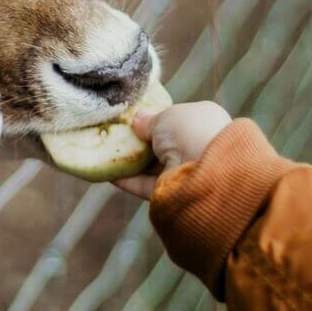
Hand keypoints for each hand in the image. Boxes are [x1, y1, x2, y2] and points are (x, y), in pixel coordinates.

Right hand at [114, 101, 231, 198]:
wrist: (207, 171)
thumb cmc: (190, 131)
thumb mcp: (165, 116)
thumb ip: (149, 120)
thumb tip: (137, 120)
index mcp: (204, 122)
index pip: (177, 121)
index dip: (156, 120)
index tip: (133, 120)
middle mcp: (197, 147)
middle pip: (162, 145)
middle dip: (139, 142)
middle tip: (113, 135)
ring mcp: (186, 172)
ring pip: (152, 166)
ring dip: (130, 161)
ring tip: (104, 152)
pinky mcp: (173, 194)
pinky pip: (146, 185)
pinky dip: (127, 179)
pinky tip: (107, 173)